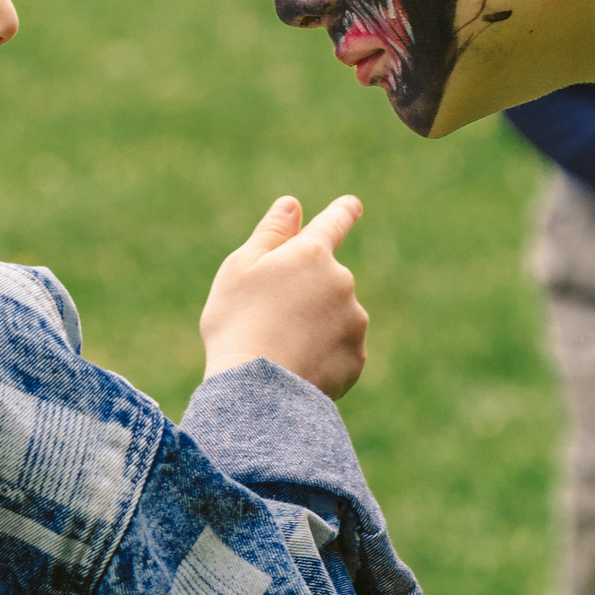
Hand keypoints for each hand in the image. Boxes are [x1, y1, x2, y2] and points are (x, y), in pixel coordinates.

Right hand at [201, 195, 368, 400]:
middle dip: (304, 294)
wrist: (257, 390)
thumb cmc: (238, 322)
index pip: (333, 223)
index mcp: (312, 253)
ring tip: (278, 349)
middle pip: (324, 281)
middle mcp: (341, 281)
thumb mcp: (240, 269)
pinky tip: (295, 369)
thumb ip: (271, 234)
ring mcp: (353, 321)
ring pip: (332, 318)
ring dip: (313, 327)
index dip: (341, 213)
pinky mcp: (356, 358)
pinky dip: (320, 357)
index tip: (352, 205)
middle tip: (268, 319)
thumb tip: (292, 205)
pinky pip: (338, 352)